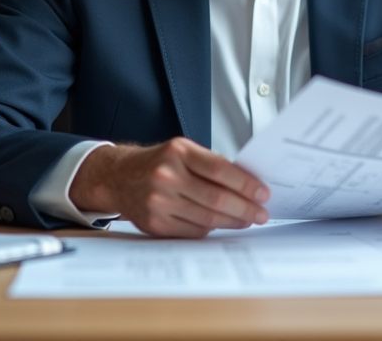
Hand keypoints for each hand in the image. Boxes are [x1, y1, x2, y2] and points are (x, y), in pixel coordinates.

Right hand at [69, 138, 270, 237]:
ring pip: (207, 217)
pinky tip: (222, 224)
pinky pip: (193, 230)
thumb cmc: (158, 162)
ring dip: (233, 221)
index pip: (219, 169)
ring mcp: (159, 202)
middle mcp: (166, 176)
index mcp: (178, 152)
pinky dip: (211, 228)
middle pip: (216, 198)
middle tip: (261, 213)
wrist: (119, 177)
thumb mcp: (182, 150)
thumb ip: (210, 164)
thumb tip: (247, 184)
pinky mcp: (155, 223)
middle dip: (245, 208)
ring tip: (247, 220)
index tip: (262, 193)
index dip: (245, 184)